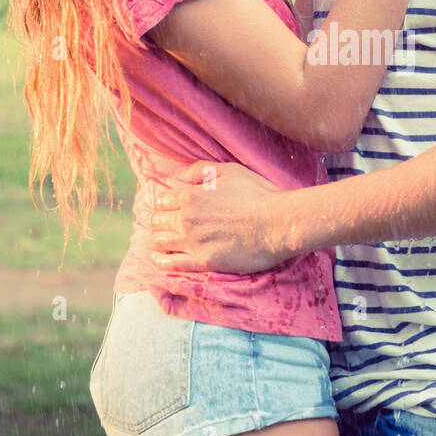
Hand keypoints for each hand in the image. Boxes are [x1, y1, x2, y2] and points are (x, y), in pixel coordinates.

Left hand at [148, 160, 289, 273]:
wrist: (278, 223)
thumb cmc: (258, 194)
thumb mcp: (230, 171)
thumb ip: (200, 170)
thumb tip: (176, 174)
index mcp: (190, 196)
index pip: (161, 201)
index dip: (165, 204)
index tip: (171, 208)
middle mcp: (186, 219)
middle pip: (157, 222)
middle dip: (159, 222)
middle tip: (166, 226)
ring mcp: (193, 242)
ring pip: (158, 243)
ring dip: (157, 241)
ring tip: (161, 242)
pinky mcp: (204, 262)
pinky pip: (171, 264)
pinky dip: (162, 262)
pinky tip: (161, 260)